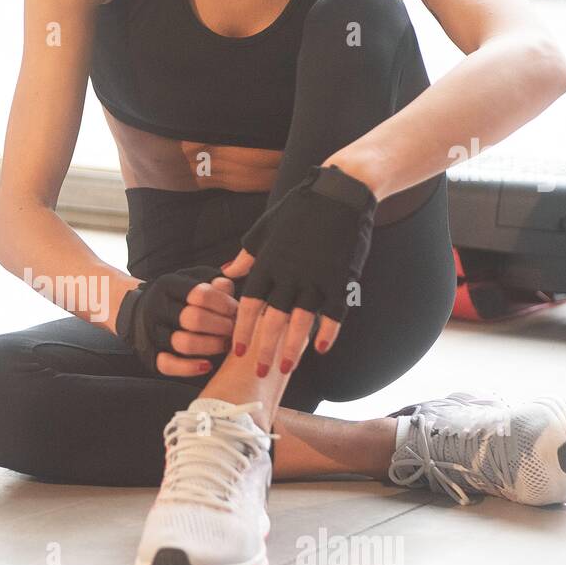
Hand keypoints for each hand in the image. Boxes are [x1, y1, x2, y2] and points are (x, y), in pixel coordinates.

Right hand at [115, 266, 237, 376]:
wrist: (140, 312)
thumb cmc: (178, 298)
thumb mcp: (194, 282)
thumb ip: (214, 283)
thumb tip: (227, 286)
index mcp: (168, 286)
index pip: (201, 294)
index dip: (225, 304)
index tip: (236, 311)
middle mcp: (156, 308)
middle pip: (194, 319)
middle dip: (222, 327)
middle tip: (234, 330)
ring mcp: (151, 332)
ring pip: (183, 343)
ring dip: (211, 346)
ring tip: (224, 344)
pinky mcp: (149, 354)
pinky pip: (168, 365)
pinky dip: (190, 368)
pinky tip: (207, 365)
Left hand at [224, 165, 376, 376]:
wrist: (339, 193)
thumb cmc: (299, 210)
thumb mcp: (264, 229)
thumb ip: (246, 255)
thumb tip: (225, 272)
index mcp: (268, 264)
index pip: (249, 304)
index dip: (241, 329)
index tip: (235, 350)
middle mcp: (289, 275)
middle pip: (272, 320)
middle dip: (264, 349)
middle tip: (258, 371)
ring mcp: (315, 278)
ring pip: (301, 322)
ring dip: (293, 348)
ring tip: (286, 367)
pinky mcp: (340, 278)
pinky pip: (334, 312)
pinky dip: (329, 331)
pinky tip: (322, 349)